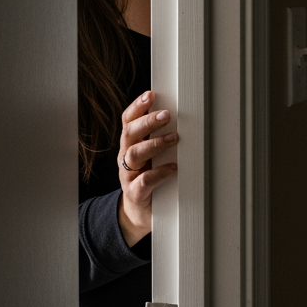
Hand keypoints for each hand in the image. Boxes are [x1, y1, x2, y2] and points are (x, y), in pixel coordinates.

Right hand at [116, 91, 177, 246]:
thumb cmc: (149, 177)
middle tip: (166, 115)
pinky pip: (144, 181)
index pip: (128, 121)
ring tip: (173, 138)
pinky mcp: (135, 193)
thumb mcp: (152, 155)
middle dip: (148, 122)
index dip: (137, 107)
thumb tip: (180, 116)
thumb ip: (159, 137)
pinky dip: (159, 173)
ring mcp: (127, 176)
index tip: (151, 95)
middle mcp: (125, 157)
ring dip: (154, 144)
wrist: (139, 211)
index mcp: (130, 144)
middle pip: (130, 134)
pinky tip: (172, 168)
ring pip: (134, 155)